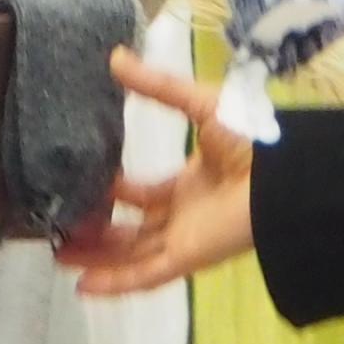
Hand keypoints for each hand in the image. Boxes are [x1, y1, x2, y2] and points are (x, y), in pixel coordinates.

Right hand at [58, 50, 257, 295]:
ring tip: (57, 252)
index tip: (78, 183)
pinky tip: (82, 286)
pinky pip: (146, 276)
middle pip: (132, 230)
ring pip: (132, 254)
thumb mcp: (198, 103)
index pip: (144, 194)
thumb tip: (115, 58)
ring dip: (96, 256)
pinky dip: (115, 283)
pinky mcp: (188, 258)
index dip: (112, 192)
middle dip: (96, 229)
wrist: (286, 172)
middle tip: (59, 223)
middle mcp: (185, 215)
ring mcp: (185, 239)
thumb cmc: (250, 136)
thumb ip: (157, 86)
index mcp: (191, 182)